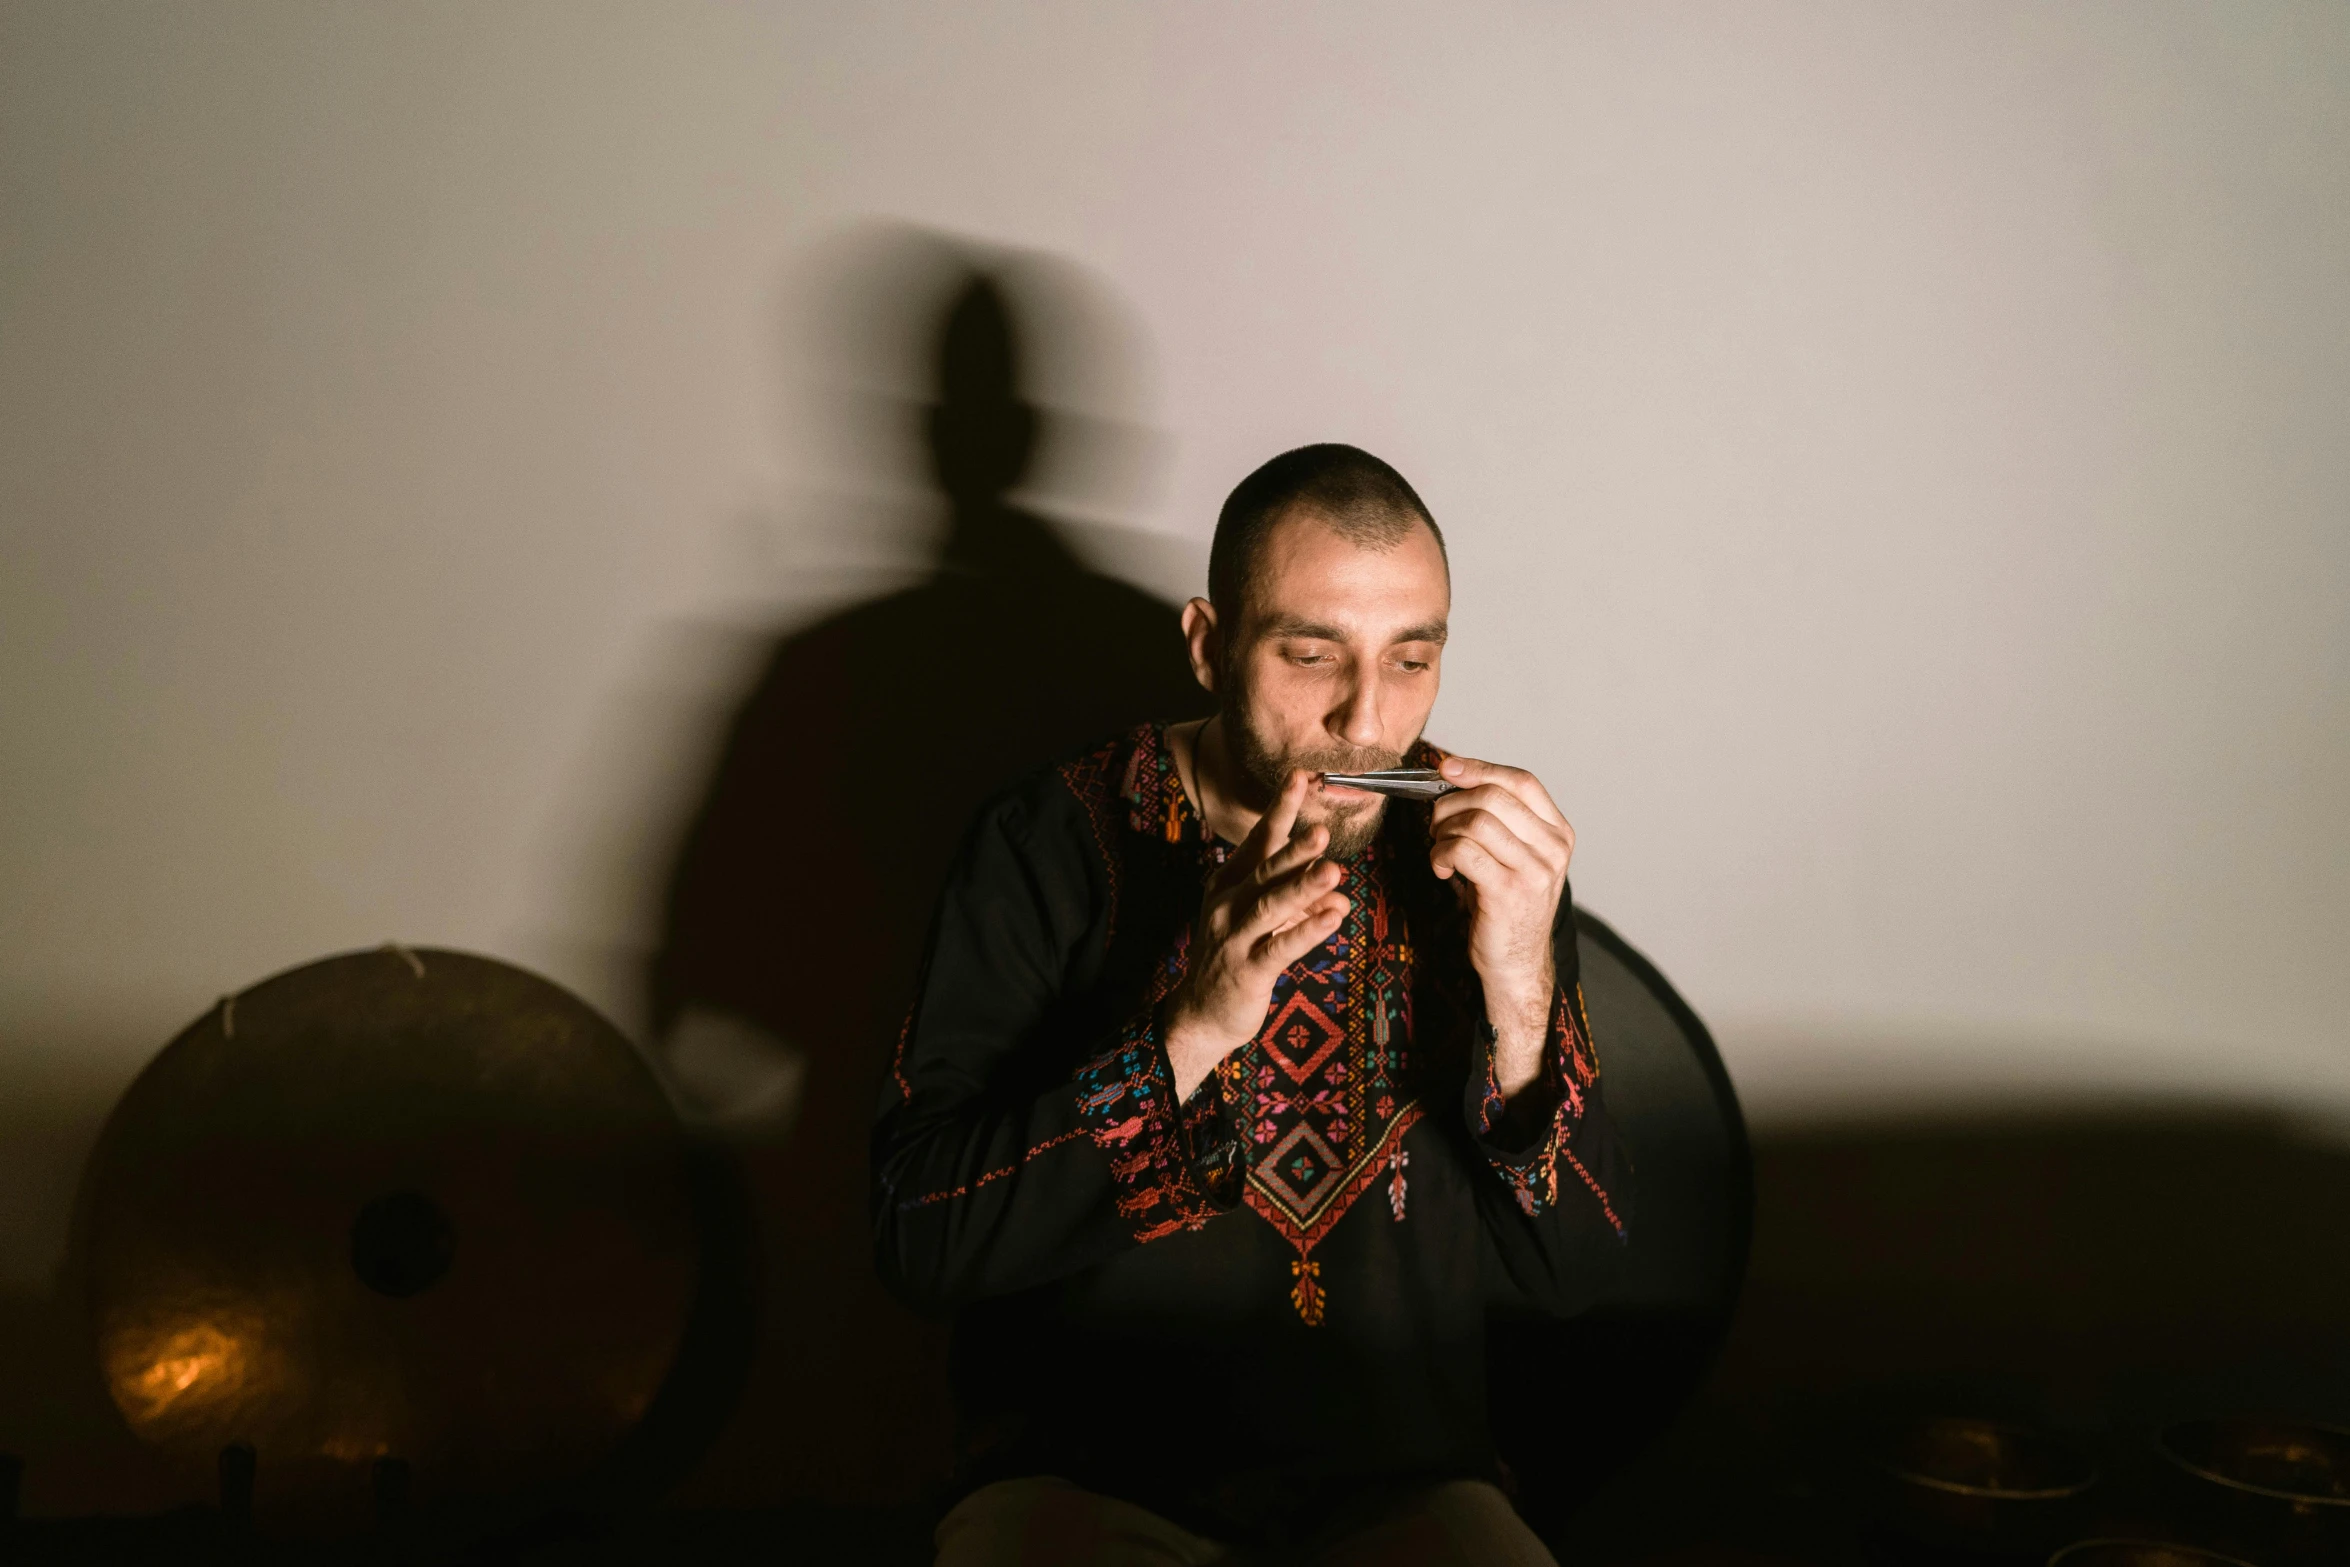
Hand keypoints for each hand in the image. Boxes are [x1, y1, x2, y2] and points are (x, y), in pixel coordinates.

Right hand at [1164, 770, 1349, 1099]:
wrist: (1201, 1013)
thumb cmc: (1237, 958)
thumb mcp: (1266, 922)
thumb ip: (1301, 904)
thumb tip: (1340, 894)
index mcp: (1230, 882)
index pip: (1260, 839)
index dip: (1281, 809)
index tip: (1302, 776)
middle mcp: (1227, 903)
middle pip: (1266, 869)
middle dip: (1294, 848)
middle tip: (1322, 828)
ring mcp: (1233, 936)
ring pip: (1271, 906)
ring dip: (1303, 888)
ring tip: (1334, 871)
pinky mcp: (1246, 970)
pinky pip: (1279, 948)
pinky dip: (1307, 932)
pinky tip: (1333, 918)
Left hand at [1429, 755, 1574, 1096]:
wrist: (1515, 964)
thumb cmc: (1506, 906)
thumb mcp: (1514, 857)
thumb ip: (1498, 819)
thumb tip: (1453, 773)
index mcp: (1558, 833)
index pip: (1522, 781)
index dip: (1481, 767)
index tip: (1447, 768)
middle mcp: (1553, 848)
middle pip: (1494, 796)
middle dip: (1452, 803)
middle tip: (1436, 824)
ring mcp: (1535, 871)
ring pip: (1476, 821)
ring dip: (1444, 831)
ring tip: (1440, 850)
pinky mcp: (1509, 892)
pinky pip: (1464, 851)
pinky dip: (1442, 854)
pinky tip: (1442, 870)